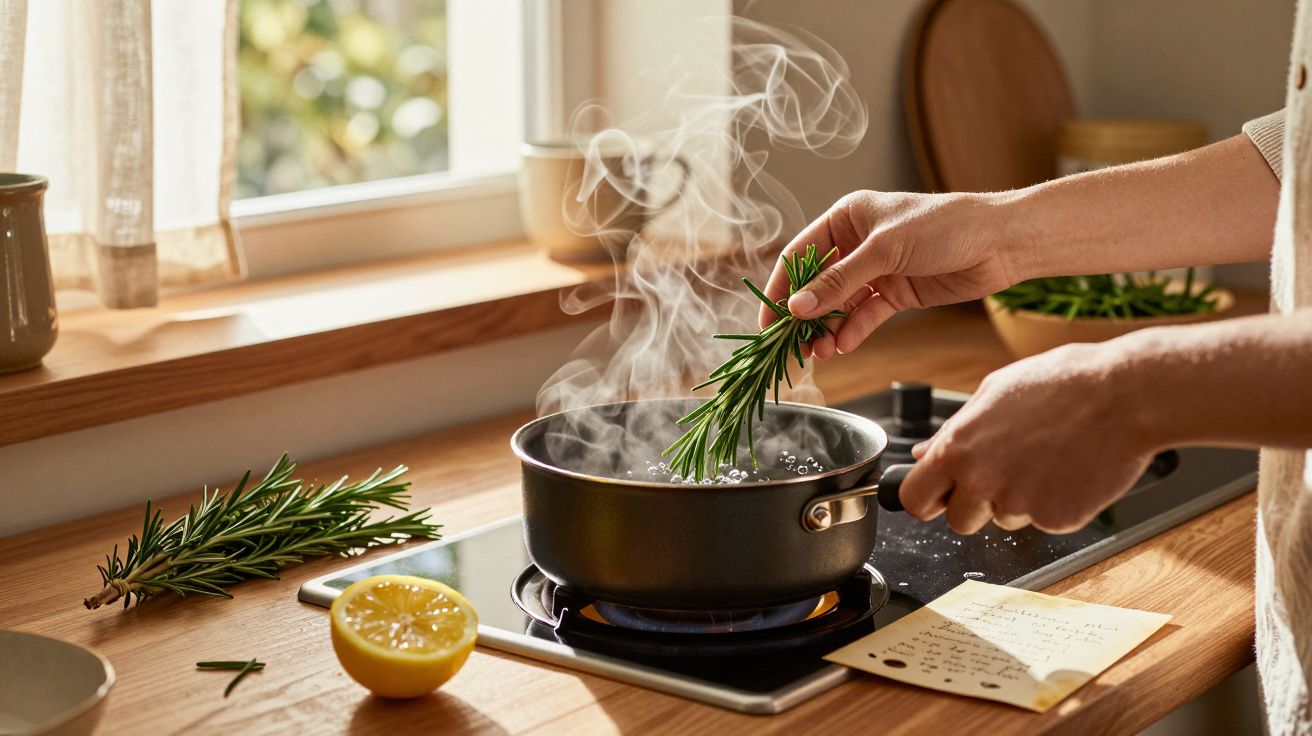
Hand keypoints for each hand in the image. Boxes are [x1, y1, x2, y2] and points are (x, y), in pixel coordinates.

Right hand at [760, 190, 1020, 358]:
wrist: (1001, 242)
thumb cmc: (945, 227)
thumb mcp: (885, 250)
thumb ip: (840, 281)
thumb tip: (798, 309)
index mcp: (847, 217)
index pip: (800, 255)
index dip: (781, 287)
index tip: (768, 319)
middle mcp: (857, 243)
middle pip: (817, 283)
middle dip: (804, 315)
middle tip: (791, 346)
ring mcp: (876, 270)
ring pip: (839, 304)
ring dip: (827, 328)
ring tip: (819, 352)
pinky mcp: (896, 292)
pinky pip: (864, 315)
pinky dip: (852, 330)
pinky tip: (844, 345)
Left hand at [899, 342, 1158, 534]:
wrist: (1126, 394)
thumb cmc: (1063, 383)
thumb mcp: (993, 393)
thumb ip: (953, 432)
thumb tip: (923, 454)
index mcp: (957, 449)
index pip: (914, 499)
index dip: (925, 499)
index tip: (937, 496)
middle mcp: (982, 481)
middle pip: (958, 521)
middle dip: (973, 505)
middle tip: (1002, 474)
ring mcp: (1020, 505)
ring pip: (1003, 520)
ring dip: (1017, 500)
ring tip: (1046, 458)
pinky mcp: (1057, 520)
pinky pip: (1043, 521)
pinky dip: (1054, 503)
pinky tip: (1069, 469)